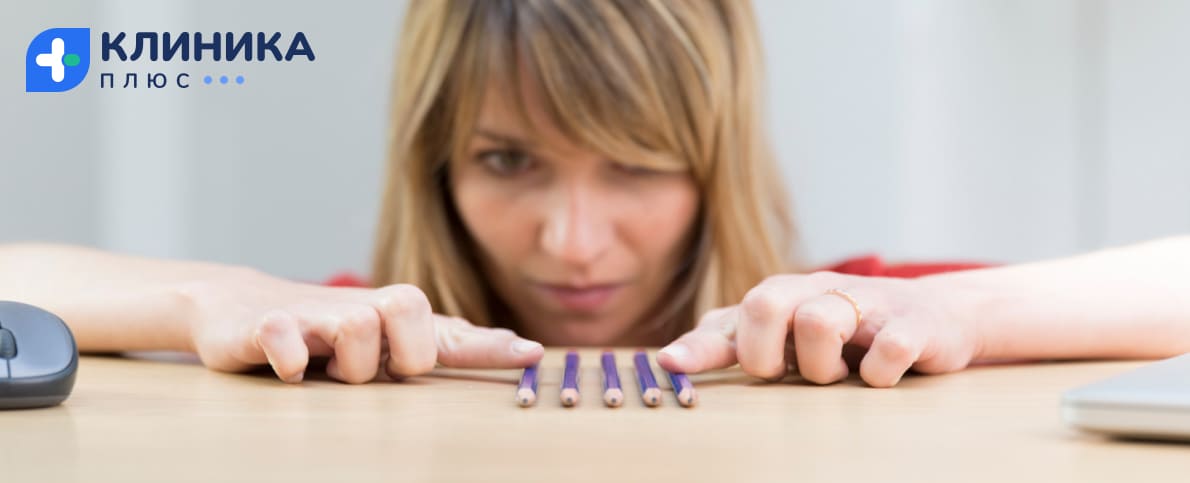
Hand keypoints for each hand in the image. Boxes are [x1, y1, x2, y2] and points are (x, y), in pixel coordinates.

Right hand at [175, 268, 543, 383]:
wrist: (233, 307)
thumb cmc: (322, 330)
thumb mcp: (384, 339)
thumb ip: (444, 341)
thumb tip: (515, 343)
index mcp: (390, 320)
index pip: (448, 330)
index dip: (488, 346)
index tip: (531, 354)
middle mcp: (358, 311)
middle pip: (410, 307)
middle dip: (406, 351)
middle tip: (380, 369)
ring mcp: (311, 318)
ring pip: (358, 327)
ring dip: (349, 362)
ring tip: (326, 372)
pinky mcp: (263, 328)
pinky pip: (285, 336)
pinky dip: (292, 354)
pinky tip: (292, 368)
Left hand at [656, 271, 980, 386]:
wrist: (934, 317)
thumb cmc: (845, 330)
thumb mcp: (784, 333)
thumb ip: (728, 341)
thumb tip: (666, 359)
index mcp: (784, 295)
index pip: (731, 317)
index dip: (700, 346)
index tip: (671, 366)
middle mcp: (819, 290)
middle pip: (766, 302)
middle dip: (765, 353)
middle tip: (785, 374)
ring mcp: (868, 303)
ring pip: (819, 321)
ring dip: (822, 367)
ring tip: (837, 376)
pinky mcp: (914, 324)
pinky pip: (887, 350)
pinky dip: (878, 372)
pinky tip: (878, 376)